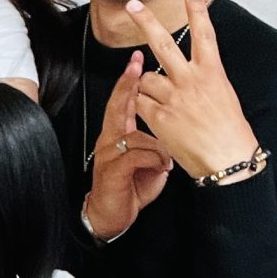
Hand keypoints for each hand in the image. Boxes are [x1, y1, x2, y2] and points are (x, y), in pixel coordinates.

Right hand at [82, 51, 171, 241]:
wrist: (111, 217)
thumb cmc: (130, 188)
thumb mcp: (148, 162)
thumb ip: (155, 144)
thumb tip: (168, 134)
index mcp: (118, 135)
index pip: (123, 102)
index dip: (129, 81)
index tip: (137, 60)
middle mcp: (109, 140)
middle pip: (117, 107)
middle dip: (128, 85)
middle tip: (137, 65)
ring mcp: (108, 155)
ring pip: (133, 134)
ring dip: (155, 145)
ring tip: (167, 158)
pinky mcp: (112, 170)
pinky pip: (136, 156)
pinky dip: (154, 160)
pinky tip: (163, 168)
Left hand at [128, 0, 262, 179]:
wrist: (227, 160)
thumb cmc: (229, 132)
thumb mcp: (224, 95)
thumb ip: (204, 78)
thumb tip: (189, 69)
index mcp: (213, 72)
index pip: (204, 34)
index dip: (197, 12)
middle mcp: (191, 80)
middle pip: (163, 43)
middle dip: (146, 20)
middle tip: (133, 5)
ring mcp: (173, 97)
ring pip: (146, 78)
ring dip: (148, 87)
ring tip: (164, 103)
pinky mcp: (159, 115)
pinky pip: (140, 101)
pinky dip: (143, 106)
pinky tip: (156, 116)